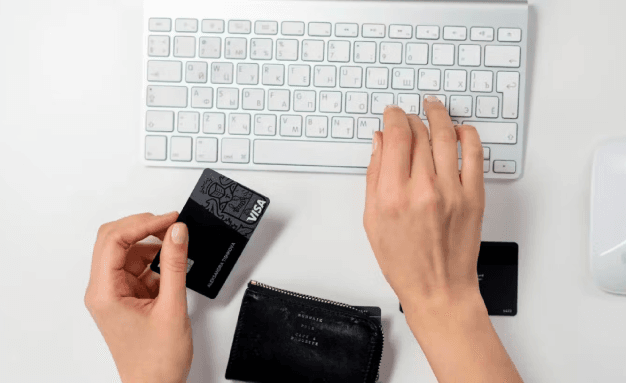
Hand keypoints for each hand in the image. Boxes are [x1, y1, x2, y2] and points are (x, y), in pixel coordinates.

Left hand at [85, 212, 192, 382]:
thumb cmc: (157, 361)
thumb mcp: (172, 306)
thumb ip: (175, 264)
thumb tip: (177, 232)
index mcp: (104, 292)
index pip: (114, 240)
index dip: (143, 223)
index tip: (170, 219)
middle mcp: (103, 290)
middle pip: (115, 240)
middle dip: (144, 228)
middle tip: (172, 225)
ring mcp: (114, 293)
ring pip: (128, 252)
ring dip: (152, 246)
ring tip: (177, 249)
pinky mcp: (126, 297)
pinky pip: (138, 267)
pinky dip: (156, 262)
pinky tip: (172, 268)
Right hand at [364, 99, 484, 307]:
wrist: (438, 288)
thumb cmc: (404, 262)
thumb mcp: (373, 220)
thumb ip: (374, 177)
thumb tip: (379, 143)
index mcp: (393, 195)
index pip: (396, 137)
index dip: (394, 117)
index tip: (392, 113)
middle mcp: (423, 189)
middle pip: (419, 133)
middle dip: (411, 117)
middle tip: (408, 115)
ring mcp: (452, 191)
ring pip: (446, 136)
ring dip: (439, 115)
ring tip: (433, 107)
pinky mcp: (474, 197)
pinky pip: (474, 154)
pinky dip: (468, 135)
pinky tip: (460, 130)